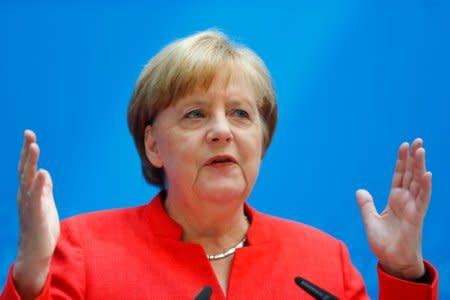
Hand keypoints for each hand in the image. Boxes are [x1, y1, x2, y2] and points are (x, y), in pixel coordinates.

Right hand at [13, 130, 59, 298]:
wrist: (36, 252)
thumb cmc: (41, 228)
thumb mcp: (45, 203)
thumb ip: (44, 188)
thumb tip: (45, 173)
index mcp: (28, 192)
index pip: (26, 168)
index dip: (27, 152)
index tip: (29, 135)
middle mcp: (25, 196)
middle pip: (25, 170)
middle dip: (26, 152)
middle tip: (29, 134)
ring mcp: (29, 205)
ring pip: (28, 180)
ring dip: (31, 163)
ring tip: (34, 146)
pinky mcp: (37, 215)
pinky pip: (37, 198)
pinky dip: (40, 185)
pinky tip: (43, 173)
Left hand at [356, 138, 431, 279]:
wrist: (392, 261)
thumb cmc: (384, 244)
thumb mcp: (370, 220)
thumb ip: (366, 205)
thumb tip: (359, 190)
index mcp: (395, 200)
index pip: (399, 176)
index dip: (401, 161)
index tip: (404, 146)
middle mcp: (405, 201)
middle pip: (410, 175)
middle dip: (413, 158)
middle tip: (418, 140)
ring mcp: (412, 208)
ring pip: (417, 183)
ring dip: (419, 167)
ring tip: (421, 150)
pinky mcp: (416, 217)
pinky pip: (422, 200)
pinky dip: (424, 187)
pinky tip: (426, 173)